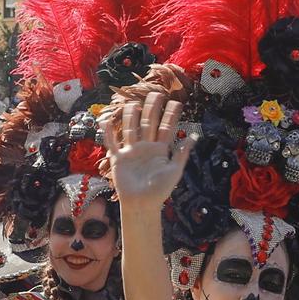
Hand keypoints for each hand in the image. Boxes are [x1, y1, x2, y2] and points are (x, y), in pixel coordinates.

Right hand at [105, 91, 192, 206]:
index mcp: (160, 149)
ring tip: (132, 102)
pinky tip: (105, 120)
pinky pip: (112, 143)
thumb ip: (182, 153)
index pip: (166, 128)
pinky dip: (107, 132)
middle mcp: (145, 147)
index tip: (176, 102)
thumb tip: (193, 136)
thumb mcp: (175, 171)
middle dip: (152, 109)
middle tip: (155, 94)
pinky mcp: (118, 159)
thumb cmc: (160, 190)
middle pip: (148, 123)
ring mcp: (131, 152)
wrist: (142, 205)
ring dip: (130, 116)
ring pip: (130, 129)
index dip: (170, 115)